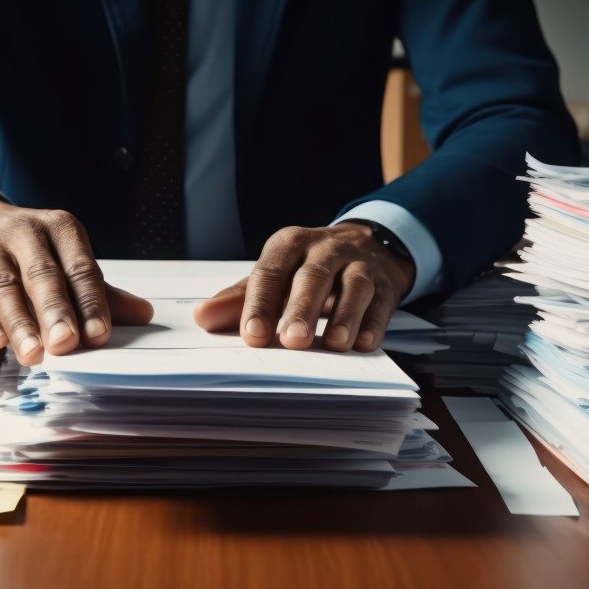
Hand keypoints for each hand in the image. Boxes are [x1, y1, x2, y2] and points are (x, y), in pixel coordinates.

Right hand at [0, 191, 152, 364]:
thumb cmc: (27, 250)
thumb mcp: (65, 261)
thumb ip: (98, 292)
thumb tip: (142, 315)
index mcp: (59, 227)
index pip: (79, 267)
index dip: (90, 301)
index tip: (98, 334)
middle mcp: (21, 229)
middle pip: (41, 274)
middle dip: (55, 310)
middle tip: (66, 343)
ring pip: (1, 285)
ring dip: (18, 322)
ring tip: (32, 353)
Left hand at [193, 222, 413, 351]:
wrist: (367, 245)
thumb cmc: (307, 268)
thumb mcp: (275, 274)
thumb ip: (240, 298)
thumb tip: (202, 318)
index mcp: (290, 244)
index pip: (271, 272)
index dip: (261, 304)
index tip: (252, 336)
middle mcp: (326, 249)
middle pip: (313, 276)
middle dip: (303, 309)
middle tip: (293, 340)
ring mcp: (359, 265)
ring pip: (354, 287)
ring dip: (345, 316)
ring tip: (335, 344)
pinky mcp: (386, 284)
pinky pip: (382, 303)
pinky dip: (374, 324)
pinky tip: (363, 344)